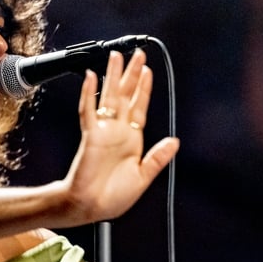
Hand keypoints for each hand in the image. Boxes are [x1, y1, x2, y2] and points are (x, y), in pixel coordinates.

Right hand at [62, 49, 179, 224]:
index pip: (139, 107)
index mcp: (131, 140)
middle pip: (125, 95)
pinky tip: (92, 78)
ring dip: (112, 76)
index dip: (144, 89)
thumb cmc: (112, 197)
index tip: (148, 71)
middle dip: (131, 74)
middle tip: (136, 53)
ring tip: (116, 56)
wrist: (90, 207)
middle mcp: (117, 131)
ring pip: (108, 97)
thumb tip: (174, 141)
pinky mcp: (89, 135)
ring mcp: (103, 131)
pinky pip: (88, 110)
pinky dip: (89, 94)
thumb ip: (157, 158)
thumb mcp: (143, 177)